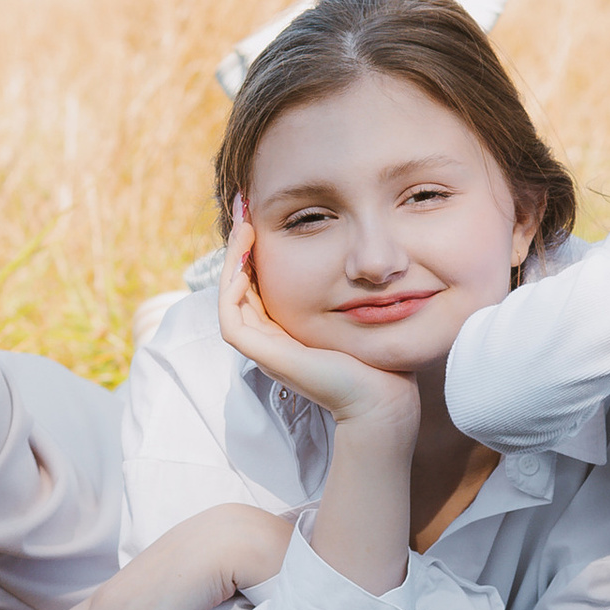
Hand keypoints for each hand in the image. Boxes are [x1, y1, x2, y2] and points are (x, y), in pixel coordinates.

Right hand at [218, 208, 420, 430]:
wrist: (381, 396)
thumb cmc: (375, 356)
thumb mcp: (353, 310)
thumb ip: (343, 289)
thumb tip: (353, 256)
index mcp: (285, 330)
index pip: (254, 284)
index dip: (252, 252)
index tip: (258, 217)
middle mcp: (269, 338)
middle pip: (236, 287)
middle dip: (238, 248)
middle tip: (243, 212)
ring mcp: (264, 349)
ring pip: (228, 298)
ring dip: (231, 261)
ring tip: (244, 228)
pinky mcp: (264, 355)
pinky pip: (230, 319)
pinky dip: (231, 289)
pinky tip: (245, 260)